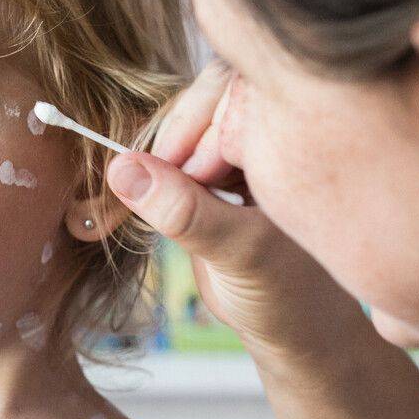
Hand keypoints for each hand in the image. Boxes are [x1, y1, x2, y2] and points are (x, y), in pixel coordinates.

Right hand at [105, 63, 367, 362]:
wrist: (294, 329)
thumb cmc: (290, 293)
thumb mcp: (239, 251)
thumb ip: (186, 212)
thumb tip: (123, 169)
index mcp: (291, 135)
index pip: (229, 88)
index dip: (191, 121)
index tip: (168, 167)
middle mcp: (266, 134)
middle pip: (198, 103)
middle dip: (167, 142)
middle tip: (149, 190)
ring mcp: (235, 152)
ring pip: (179, 130)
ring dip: (153, 162)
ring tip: (141, 203)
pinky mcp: (209, 174)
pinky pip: (170, 157)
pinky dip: (151, 178)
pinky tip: (142, 204)